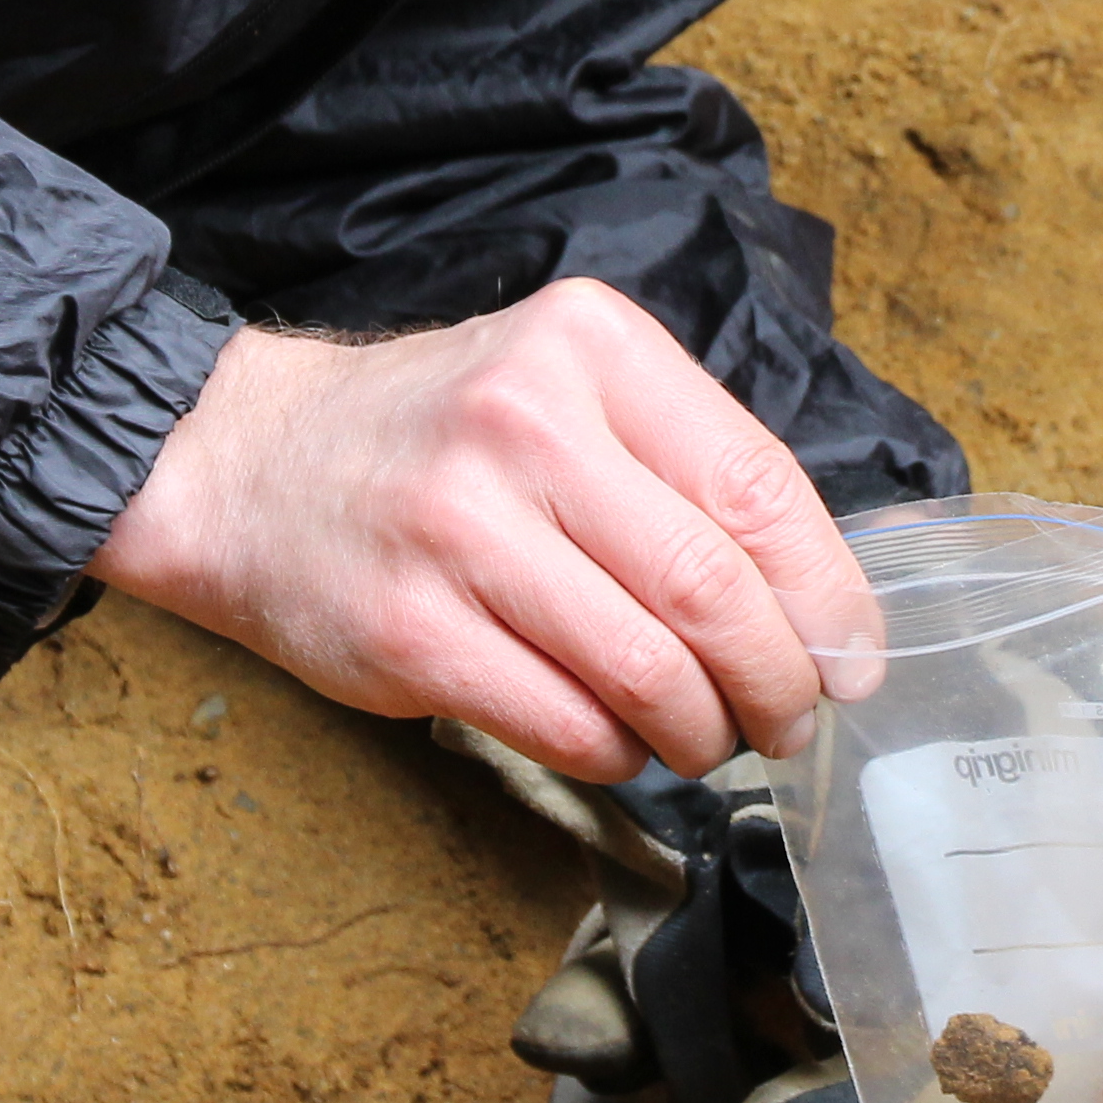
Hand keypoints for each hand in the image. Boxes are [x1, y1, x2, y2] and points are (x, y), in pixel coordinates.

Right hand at [85, 280, 879, 778]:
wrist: (250, 465)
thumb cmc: (440, 438)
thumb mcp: (566, 390)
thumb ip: (683, 463)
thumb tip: (820, 602)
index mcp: (590, 348)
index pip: (756, 484)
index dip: (826, 591)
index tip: (852, 657)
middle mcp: (526, 422)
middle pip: (712, 587)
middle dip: (779, 679)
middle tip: (790, 717)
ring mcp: (460, 529)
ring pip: (648, 669)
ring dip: (706, 730)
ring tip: (710, 738)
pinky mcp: (410, 632)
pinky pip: (568, 724)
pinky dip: (621, 754)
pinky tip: (622, 741)